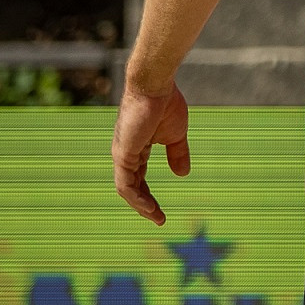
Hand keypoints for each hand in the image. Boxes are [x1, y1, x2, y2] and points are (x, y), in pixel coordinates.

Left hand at [112, 81, 191, 224]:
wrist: (155, 86)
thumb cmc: (165, 103)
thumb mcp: (176, 134)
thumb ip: (177, 154)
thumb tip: (182, 174)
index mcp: (136, 148)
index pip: (139, 177)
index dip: (149, 194)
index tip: (161, 210)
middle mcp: (125, 153)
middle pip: (132, 187)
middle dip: (144, 205)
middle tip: (159, 218)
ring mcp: (122, 155)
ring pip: (127, 189)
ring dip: (141, 205)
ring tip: (156, 217)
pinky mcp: (123, 154)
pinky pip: (125, 184)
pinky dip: (136, 198)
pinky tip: (148, 207)